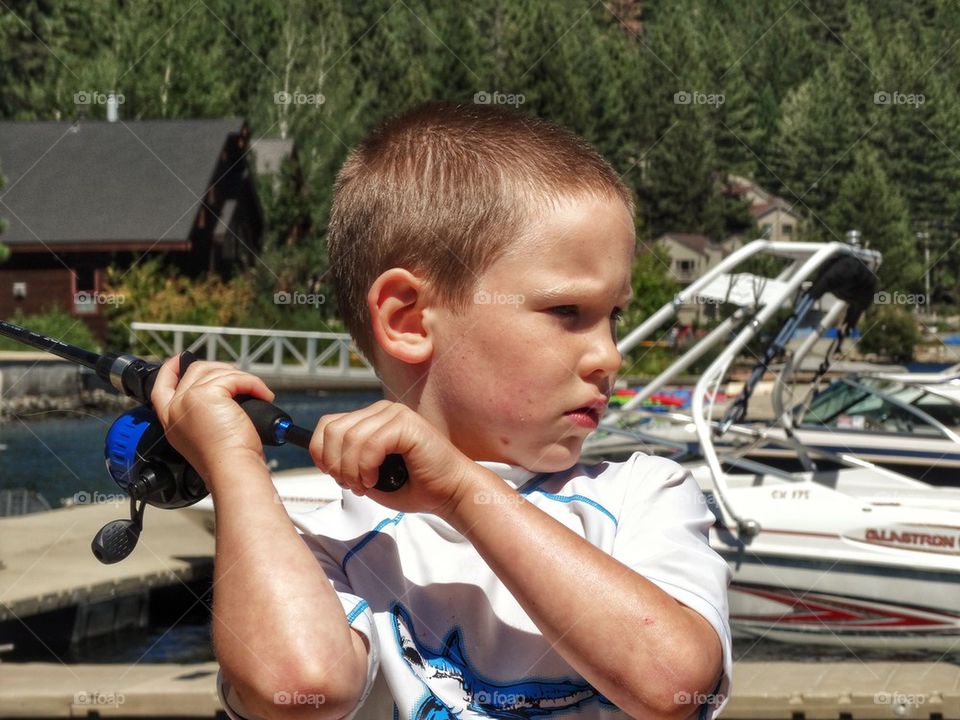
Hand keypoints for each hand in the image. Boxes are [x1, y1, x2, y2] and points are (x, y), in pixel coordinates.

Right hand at [150, 355, 276, 487]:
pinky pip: (236, 378)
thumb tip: (224, 392)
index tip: (180, 359)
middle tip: (240, 381)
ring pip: (217, 371)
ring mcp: (188, 399)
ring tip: (257, 394)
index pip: (160, 386)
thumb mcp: (204, 435)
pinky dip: (254, 383)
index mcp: (170, 420)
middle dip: (220, 369)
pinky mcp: (206, 394)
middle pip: (195, 371)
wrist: (231, 471)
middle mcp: (174, 408)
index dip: (170, 369)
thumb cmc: (226, 460)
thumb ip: (202, 414)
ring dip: (242, 378)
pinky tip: (264, 396)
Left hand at [311, 400, 476, 514]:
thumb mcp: (370, 474)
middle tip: (351, 485)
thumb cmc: (416, 486)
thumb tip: (322, 460)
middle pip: (333, 430)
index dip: (320, 451)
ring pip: (349, 438)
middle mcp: (382, 410)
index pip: (328, 424)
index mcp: (372, 419)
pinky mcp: (405, 424)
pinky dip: (366, 468)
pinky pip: (370, 444)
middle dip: (334, 464)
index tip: (332, 475)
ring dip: (351, 470)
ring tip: (364, 486)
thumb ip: (348, 462)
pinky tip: (375, 480)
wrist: (451, 492)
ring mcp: (395, 414)